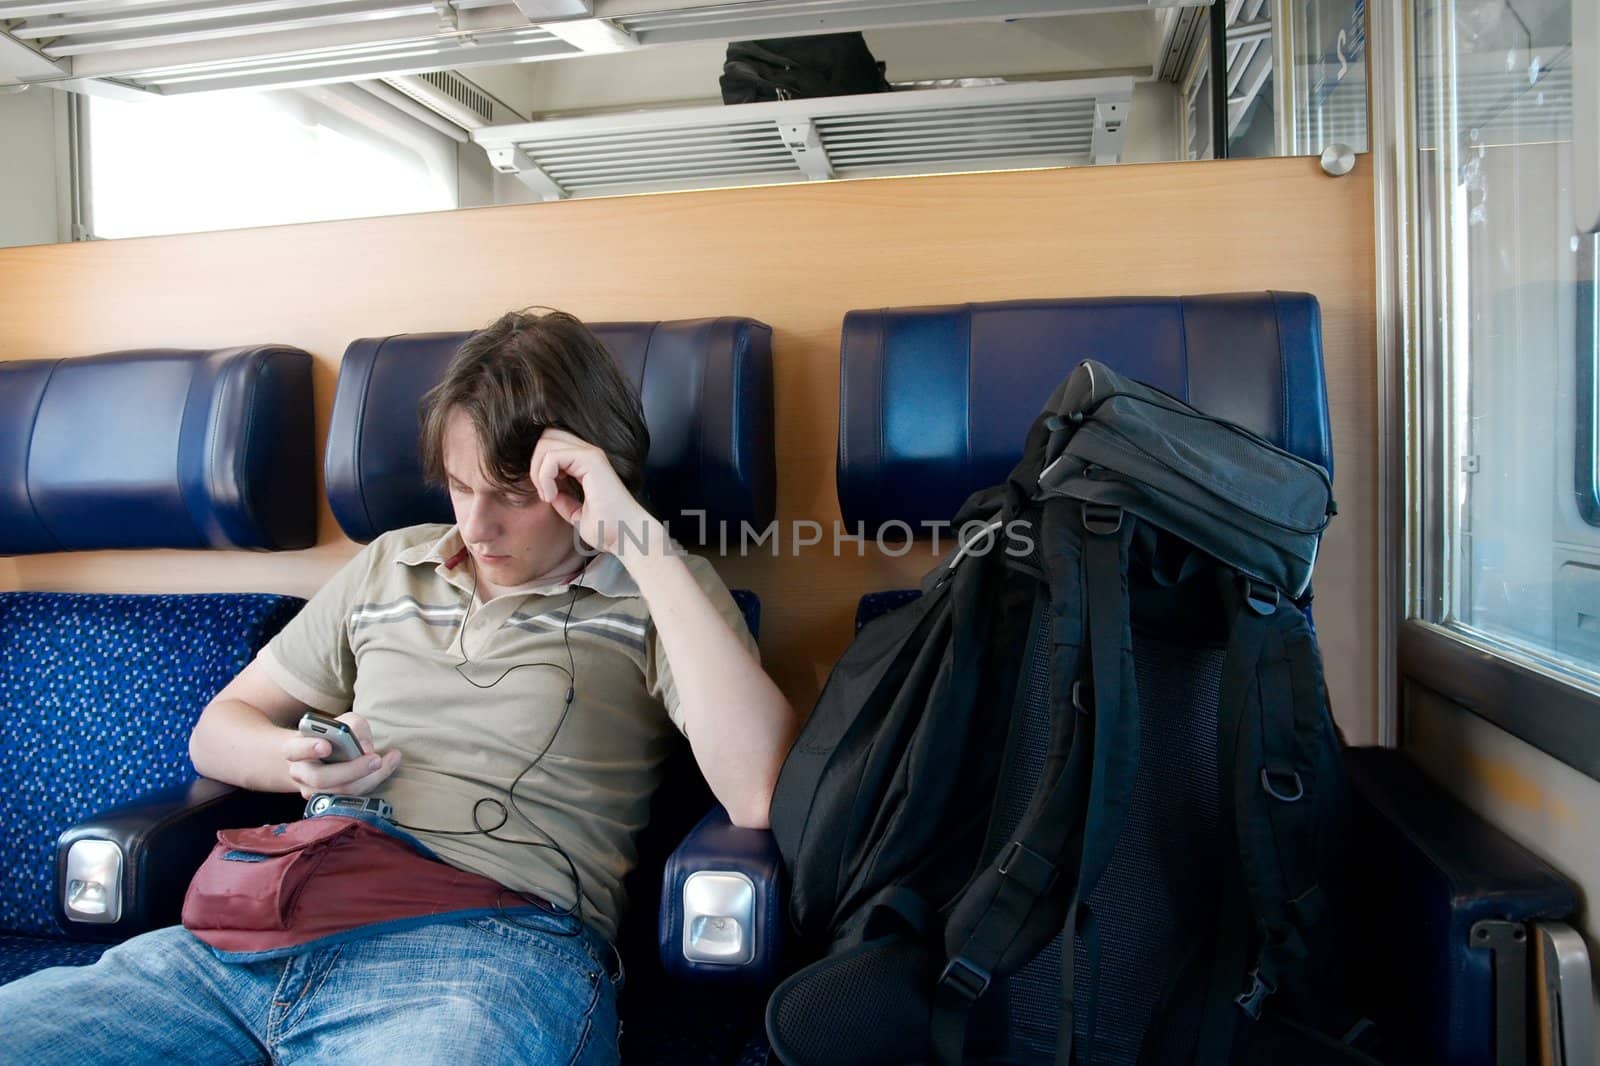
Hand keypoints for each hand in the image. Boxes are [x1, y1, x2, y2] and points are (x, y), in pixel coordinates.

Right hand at [281, 712, 400, 799]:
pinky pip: (353, 796)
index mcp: (294, 750)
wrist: (320, 758)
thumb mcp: (342, 722)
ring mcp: (313, 792)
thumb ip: (353, 726)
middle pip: (321, 778)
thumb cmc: (332, 736)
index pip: (294, 750)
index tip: (326, 746)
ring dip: (369, 777)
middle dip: (351, 770)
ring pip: (341, 791)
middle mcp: (300, 773)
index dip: (309, 748)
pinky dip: (373, 781)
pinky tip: (388, 765)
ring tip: (389, 759)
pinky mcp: (330, 802)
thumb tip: (365, 748)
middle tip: (375, 759)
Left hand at [530, 428, 655, 554]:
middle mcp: (589, 454)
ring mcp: (591, 454)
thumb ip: (563, 499)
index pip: (552, 446)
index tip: (548, 496)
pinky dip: (544, 477)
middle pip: (547, 437)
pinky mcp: (591, 459)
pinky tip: (552, 496)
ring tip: (548, 495)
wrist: (625, 536)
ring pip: (546, 444)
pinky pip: (552, 456)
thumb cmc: (607, 529)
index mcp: (587, 464)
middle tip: (544, 492)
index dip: (540, 468)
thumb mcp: (576, 513)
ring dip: (538, 472)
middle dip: (535, 464)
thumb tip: (549, 492)